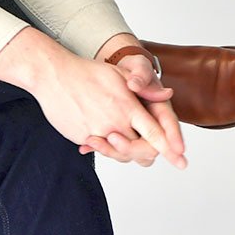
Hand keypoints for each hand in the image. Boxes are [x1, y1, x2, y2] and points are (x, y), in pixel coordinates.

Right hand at [0, 29, 184, 167]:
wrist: (53, 76)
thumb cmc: (88, 72)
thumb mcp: (120, 74)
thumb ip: (145, 87)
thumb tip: (167, 94)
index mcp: (128, 105)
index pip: (155, 133)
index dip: (170, 149)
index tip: (181, 161)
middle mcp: (116, 121)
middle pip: (141, 150)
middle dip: (148, 153)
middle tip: (152, 151)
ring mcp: (98, 132)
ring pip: (120, 154)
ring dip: (124, 150)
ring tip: (118, 136)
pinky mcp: (83, 137)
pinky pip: (100, 150)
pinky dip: (104, 146)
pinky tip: (101, 137)